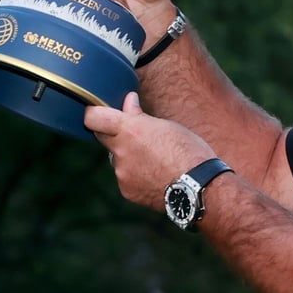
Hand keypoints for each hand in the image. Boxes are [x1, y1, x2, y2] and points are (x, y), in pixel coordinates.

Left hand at [87, 92, 215, 210]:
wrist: (198, 187)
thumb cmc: (189, 151)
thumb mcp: (167, 126)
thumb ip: (140, 116)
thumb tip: (128, 102)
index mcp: (130, 130)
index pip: (94, 117)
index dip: (94, 113)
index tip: (100, 111)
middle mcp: (120, 151)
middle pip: (102, 137)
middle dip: (115, 133)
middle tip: (137, 135)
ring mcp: (121, 173)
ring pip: (118, 159)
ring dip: (130, 156)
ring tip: (158, 160)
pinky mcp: (126, 191)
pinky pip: (126, 177)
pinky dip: (137, 175)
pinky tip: (157, 175)